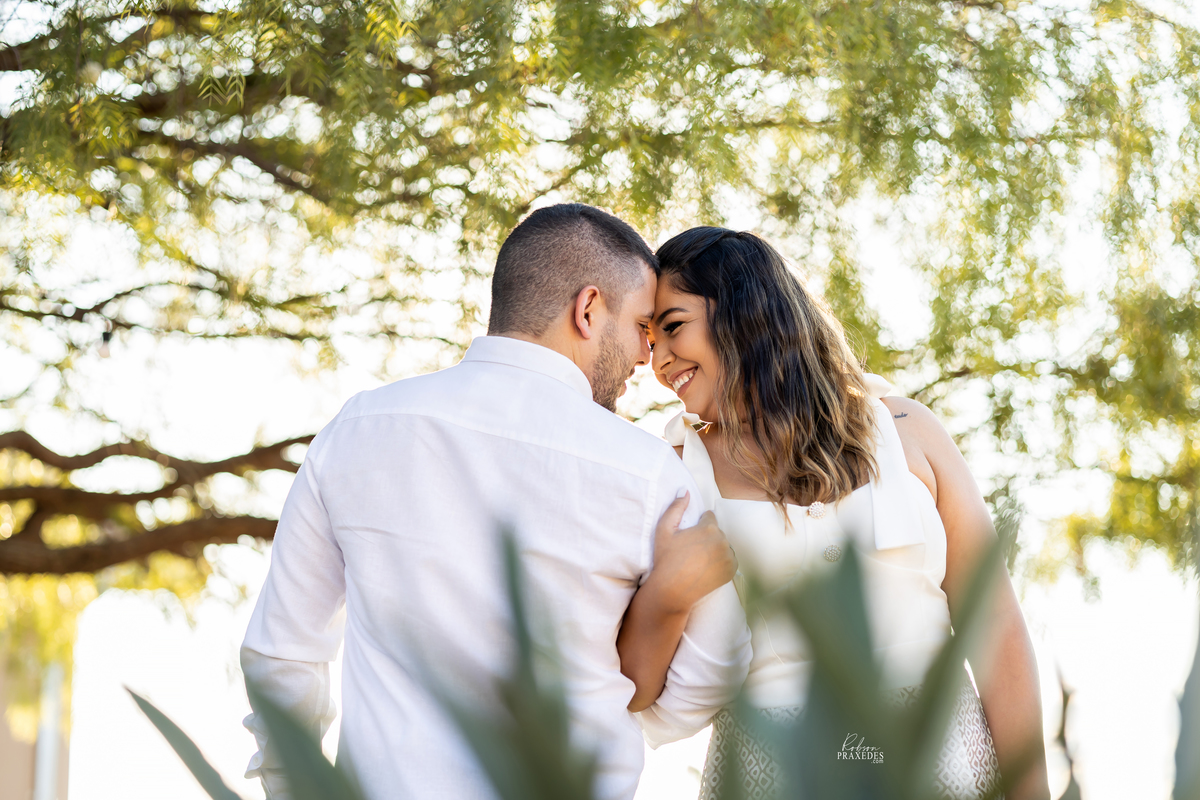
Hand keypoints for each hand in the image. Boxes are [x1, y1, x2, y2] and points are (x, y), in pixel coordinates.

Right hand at [644, 493, 737, 613]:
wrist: (673, 590)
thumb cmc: (666, 559)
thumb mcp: (664, 530)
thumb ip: (675, 507)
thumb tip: (685, 491)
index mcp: (709, 528)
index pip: (709, 517)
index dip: (698, 525)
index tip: (690, 536)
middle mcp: (722, 540)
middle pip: (717, 532)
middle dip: (707, 537)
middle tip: (692, 550)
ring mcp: (729, 557)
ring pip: (723, 545)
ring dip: (715, 548)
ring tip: (699, 560)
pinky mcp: (731, 570)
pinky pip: (729, 559)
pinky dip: (721, 561)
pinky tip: (707, 567)